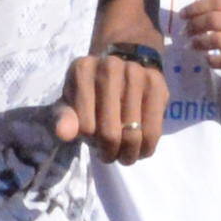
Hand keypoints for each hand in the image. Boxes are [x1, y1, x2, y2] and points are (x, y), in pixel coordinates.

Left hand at [60, 47, 168, 163]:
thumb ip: (63, 119)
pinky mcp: (157, 85)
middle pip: (109, 133)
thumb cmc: (90, 92)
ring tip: (124, 153)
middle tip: (108, 154)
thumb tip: (64, 134)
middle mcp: (110, 68)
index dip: (88, 140)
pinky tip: (140, 149)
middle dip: (109, 153)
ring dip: (127, 154)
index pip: (84, 126)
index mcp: (82, 71)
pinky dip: (146, 149)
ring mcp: (136, 75)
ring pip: (133, 135)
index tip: (91, 137)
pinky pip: (153, 131)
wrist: (123, 65)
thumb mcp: (70, 103)